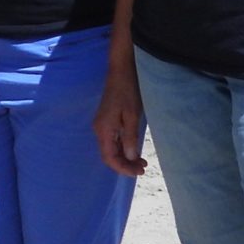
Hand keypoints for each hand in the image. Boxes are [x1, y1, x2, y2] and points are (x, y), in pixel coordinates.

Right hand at [93, 60, 145, 176]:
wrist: (120, 71)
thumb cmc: (127, 91)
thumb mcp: (132, 115)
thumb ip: (130, 138)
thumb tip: (129, 158)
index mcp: (104, 130)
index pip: (109, 157)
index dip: (123, 168)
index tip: (138, 172)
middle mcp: (100, 130)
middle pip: (109, 155)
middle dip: (125, 165)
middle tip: (143, 169)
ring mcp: (102, 126)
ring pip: (111, 149)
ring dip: (125, 158)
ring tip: (141, 163)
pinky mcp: (107, 122)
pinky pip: (113, 141)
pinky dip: (123, 149)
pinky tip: (134, 151)